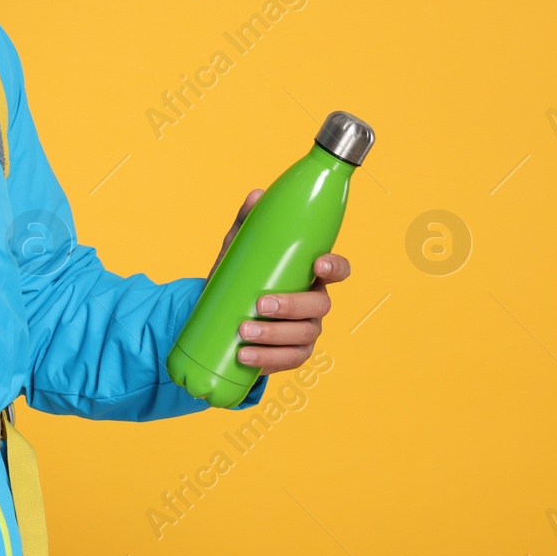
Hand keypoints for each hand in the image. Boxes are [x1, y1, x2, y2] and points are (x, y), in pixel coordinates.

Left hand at [209, 188, 350, 374]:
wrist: (219, 315)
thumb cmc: (238, 277)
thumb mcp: (239, 249)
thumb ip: (248, 223)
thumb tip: (257, 196)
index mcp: (309, 275)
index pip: (337, 269)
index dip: (335, 267)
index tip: (318, 264)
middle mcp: (314, 303)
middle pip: (320, 306)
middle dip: (292, 306)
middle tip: (259, 304)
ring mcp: (306, 330)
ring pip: (304, 335)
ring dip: (274, 335)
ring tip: (243, 331)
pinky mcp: (292, 354)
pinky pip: (288, 360)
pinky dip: (267, 359)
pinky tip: (245, 356)